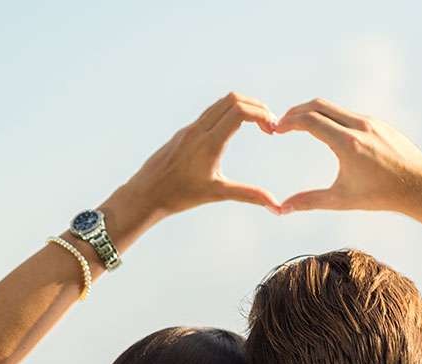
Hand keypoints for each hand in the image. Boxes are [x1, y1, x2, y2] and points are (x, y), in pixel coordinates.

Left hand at [107, 93, 281, 225]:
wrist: (145, 194)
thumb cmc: (178, 195)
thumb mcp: (217, 194)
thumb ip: (249, 195)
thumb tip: (276, 206)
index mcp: (209, 142)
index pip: (239, 111)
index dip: (261, 114)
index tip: (271, 130)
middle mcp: (198, 130)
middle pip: (232, 99)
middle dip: (256, 107)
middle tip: (269, 124)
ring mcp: (189, 128)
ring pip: (220, 103)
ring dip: (242, 107)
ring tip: (257, 125)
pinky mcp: (184, 132)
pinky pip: (209, 113)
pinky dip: (228, 113)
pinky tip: (235, 131)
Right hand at [273, 98, 421, 213]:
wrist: (419, 185)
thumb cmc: (380, 195)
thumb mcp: (341, 199)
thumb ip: (309, 201)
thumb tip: (281, 209)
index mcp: (347, 143)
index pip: (309, 120)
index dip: (288, 122)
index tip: (276, 130)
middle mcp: (358, 126)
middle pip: (318, 105)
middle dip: (296, 112)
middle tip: (282, 124)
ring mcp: (370, 122)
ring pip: (334, 108)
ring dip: (314, 113)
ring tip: (300, 126)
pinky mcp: (378, 123)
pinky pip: (348, 115)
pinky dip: (331, 118)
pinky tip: (326, 132)